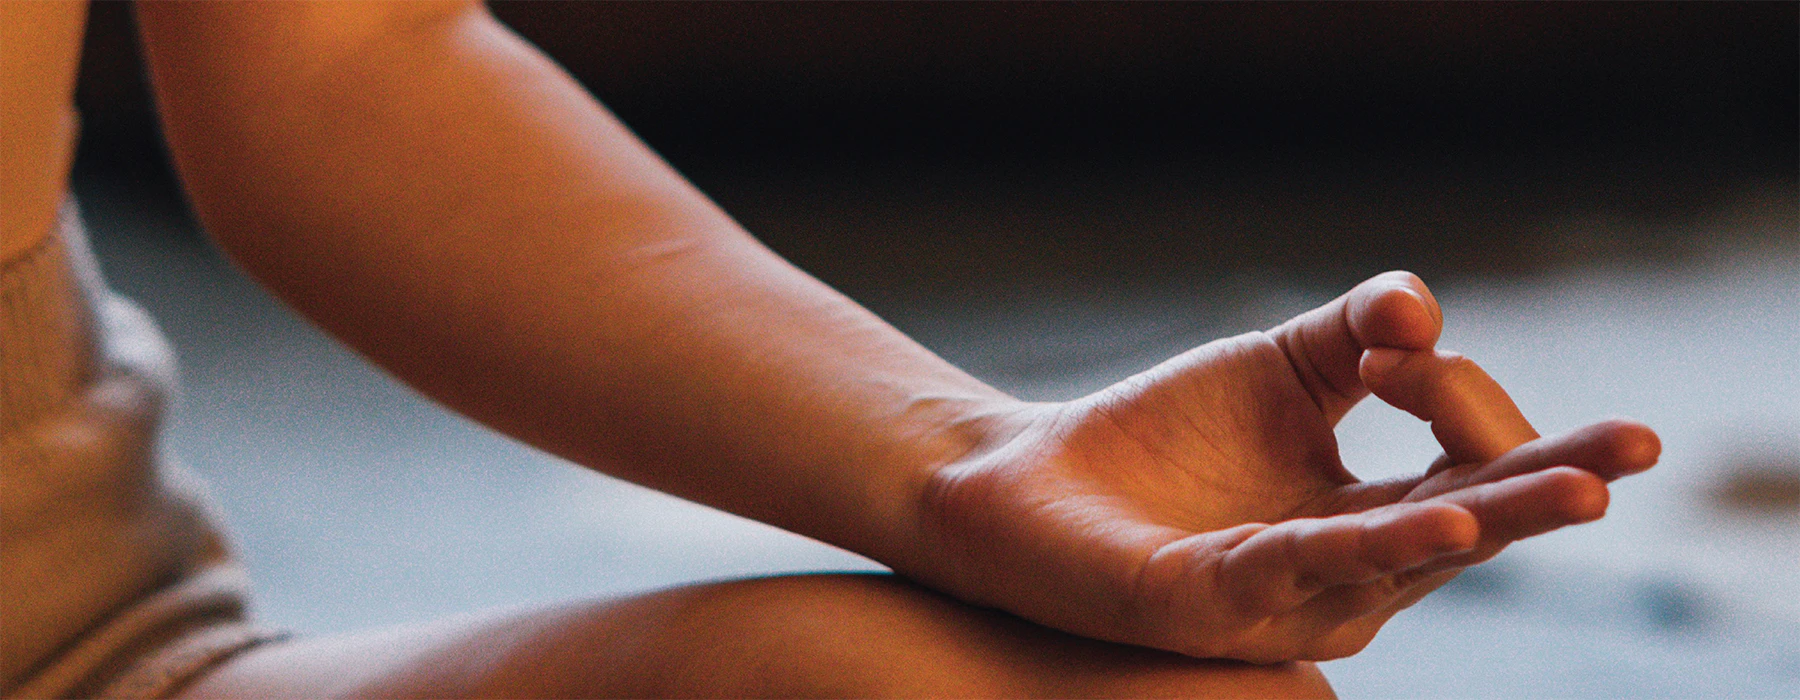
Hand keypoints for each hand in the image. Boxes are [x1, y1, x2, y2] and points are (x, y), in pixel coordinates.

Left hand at [907, 272, 1658, 662]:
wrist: (1029, 479)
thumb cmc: (1161, 435)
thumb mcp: (1276, 367)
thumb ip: (1354, 329)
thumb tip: (1427, 305)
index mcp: (1370, 514)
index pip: (1462, 465)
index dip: (1457, 394)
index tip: (1401, 339)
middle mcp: (1345, 571)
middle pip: (1467, 525)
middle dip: (1551, 485)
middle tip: (1639, 450)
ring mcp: (1283, 596)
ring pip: (1400, 560)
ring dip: (1487, 520)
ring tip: (1573, 493)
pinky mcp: (1213, 602)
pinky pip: (1302, 570)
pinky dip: (1374, 547)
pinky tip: (1441, 527)